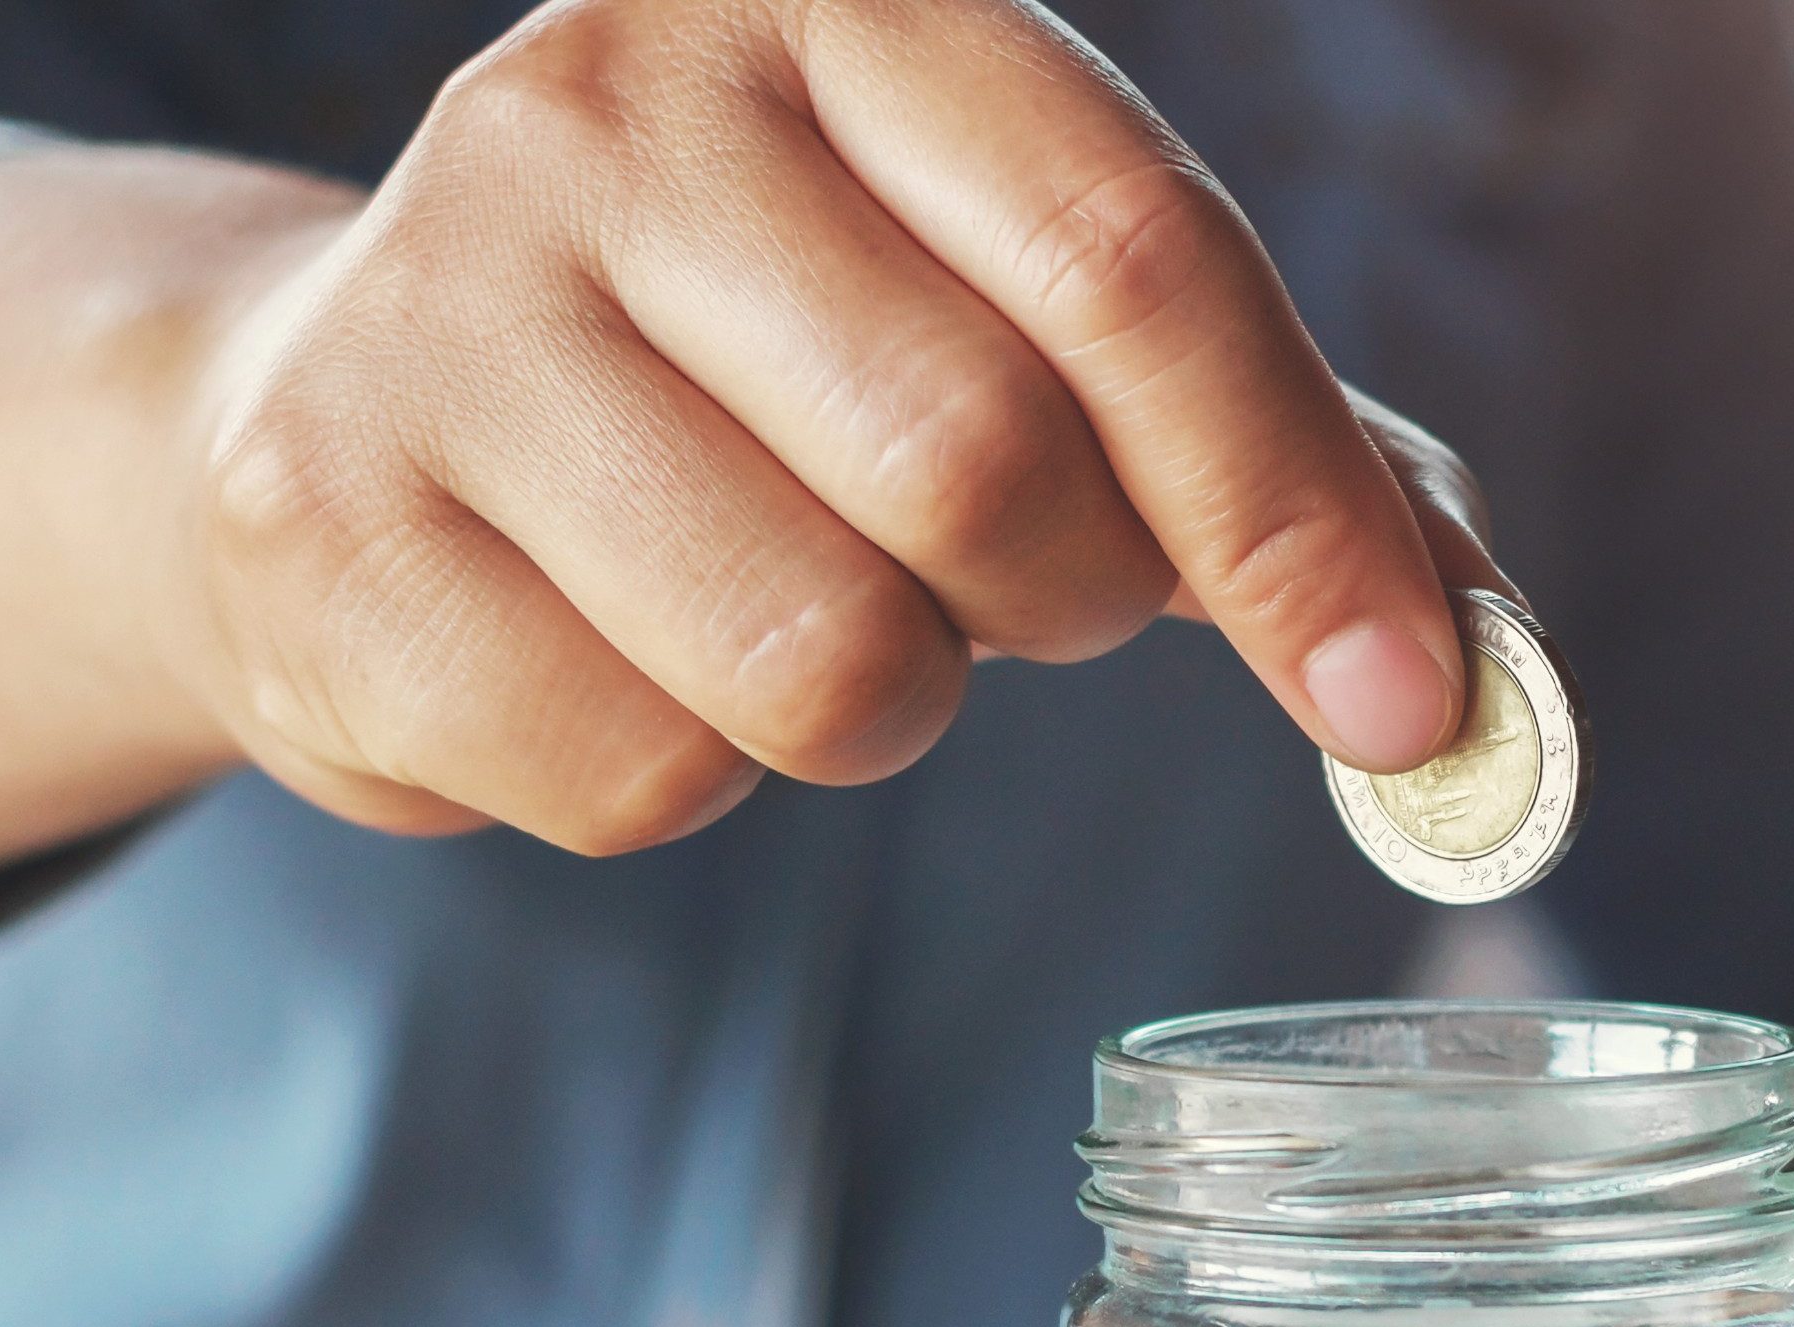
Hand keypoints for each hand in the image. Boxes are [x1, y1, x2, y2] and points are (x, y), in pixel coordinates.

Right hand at [0, 0, 1501, 912]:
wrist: (344, 401)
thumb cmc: (761, 361)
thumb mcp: (1012, 312)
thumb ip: (1261, 443)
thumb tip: (1473, 675)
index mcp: (837, 2)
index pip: (1130, 257)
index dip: (1294, 505)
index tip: (1403, 698)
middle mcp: (613, 102)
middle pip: (979, 461)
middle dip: (1059, 599)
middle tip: (1008, 588)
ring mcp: (437, 305)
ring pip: (821, 659)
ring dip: (877, 710)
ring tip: (797, 604)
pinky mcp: (320, 530)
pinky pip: (644, 778)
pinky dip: (691, 782)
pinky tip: (619, 657)